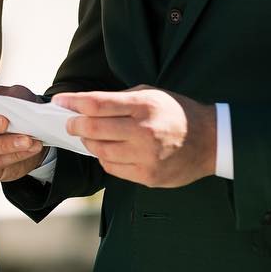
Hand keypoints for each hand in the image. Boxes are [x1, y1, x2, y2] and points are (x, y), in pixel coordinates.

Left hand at [55, 86, 215, 188]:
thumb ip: (121, 100)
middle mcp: (143, 131)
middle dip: (75, 125)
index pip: (97, 104)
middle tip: (70, 123)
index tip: (60, 102)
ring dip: (90, 143)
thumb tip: (87, 105)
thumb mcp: (152, 95)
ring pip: (100, 151)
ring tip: (92, 137)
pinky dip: (106, 158)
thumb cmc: (177, 113)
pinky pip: (113, 168)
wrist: (210, 141)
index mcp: (144, 106)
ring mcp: (145, 157)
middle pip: (93, 129)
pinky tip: (111, 151)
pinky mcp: (148, 176)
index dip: (73, 103)